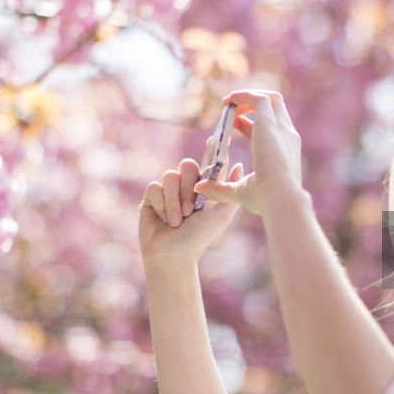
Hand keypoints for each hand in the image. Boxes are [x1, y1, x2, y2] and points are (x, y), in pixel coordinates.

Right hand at [139, 157, 244, 272]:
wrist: (173, 254)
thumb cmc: (199, 237)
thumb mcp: (220, 215)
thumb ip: (229, 191)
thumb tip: (241, 165)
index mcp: (204, 188)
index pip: (208, 163)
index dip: (212, 150)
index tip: (215, 138)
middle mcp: (186, 186)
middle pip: (187, 165)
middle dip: (189, 188)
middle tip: (191, 210)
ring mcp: (168, 190)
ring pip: (170, 176)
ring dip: (175, 201)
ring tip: (178, 220)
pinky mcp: (152, 196)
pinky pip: (155, 187)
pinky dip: (162, 205)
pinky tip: (164, 220)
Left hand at [193, 90, 303, 215]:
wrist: (282, 198)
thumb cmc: (265, 201)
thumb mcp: (240, 192)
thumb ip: (220, 188)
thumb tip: (199, 186)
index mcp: (285, 151)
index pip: (269, 128)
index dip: (250, 123)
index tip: (234, 124)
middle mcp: (286, 136)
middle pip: (274, 108)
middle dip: (253, 103)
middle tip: (230, 108)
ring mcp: (280, 127)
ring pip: (269, 98)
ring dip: (248, 96)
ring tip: (228, 101)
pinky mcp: (269, 123)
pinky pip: (258, 99)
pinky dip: (243, 96)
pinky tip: (228, 101)